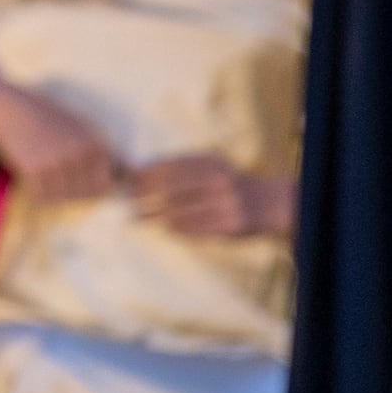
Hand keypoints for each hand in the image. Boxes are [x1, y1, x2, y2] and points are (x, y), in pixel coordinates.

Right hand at [0, 83, 118, 205]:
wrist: (9, 110)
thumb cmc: (48, 119)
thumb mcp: (82, 128)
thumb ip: (106, 152)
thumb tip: (133, 177)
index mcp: (95, 143)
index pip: (106, 184)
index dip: (94, 187)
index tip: (78, 179)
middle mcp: (80, 153)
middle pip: (87, 194)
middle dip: (75, 192)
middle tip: (57, 175)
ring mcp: (59, 163)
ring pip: (65, 198)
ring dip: (55, 192)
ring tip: (45, 171)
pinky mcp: (37, 171)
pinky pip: (43, 196)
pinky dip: (38, 191)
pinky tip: (32, 173)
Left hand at [126, 154, 284, 242]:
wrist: (262, 202)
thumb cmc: (224, 182)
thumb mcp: (206, 165)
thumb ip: (178, 167)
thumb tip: (138, 172)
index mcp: (209, 163)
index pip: (169, 168)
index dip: (145, 176)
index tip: (129, 183)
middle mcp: (217, 181)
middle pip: (171, 189)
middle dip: (146, 196)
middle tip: (130, 204)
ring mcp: (224, 204)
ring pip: (180, 212)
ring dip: (156, 216)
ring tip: (140, 218)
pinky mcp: (229, 225)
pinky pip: (196, 229)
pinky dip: (177, 229)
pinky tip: (166, 228)